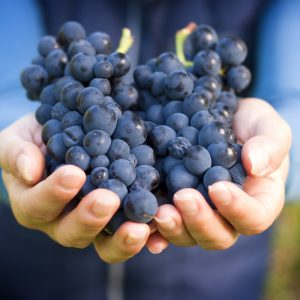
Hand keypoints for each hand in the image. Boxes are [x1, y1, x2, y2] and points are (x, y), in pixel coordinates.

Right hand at [0, 115, 167, 262]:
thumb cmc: (38, 141)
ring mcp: (94, 222)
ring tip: (141, 227)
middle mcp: (64, 221)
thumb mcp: (18, 140)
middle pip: (74, 233)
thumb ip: (16, 153)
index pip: (39, 206)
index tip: (73, 174)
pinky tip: (160, 229)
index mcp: (36, 204)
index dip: (54, 194)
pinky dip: (147, 235)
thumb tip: (29, 170)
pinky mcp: (119, 217)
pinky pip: (132, 231)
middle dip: (91, 218)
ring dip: (123, 237)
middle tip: (108, 200)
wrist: (66, 138)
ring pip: (106, 242)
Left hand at [155, 98, 290, 248]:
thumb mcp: (267, 128)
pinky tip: (141, 225)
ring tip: (159, 212)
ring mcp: (199, 213)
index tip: (217, 187)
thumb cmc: (250, 127)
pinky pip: (165, 226)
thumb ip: (269, 146)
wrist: (222, 122)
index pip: (252, 217)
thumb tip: (254, 164)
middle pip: (217, 235)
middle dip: (199, 220)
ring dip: (173, 228)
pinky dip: (154, 231)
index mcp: (257, 201)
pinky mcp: (176, 205)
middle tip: (182, 197)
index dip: (236, 209)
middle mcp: (227, 215)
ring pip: (188, 235)